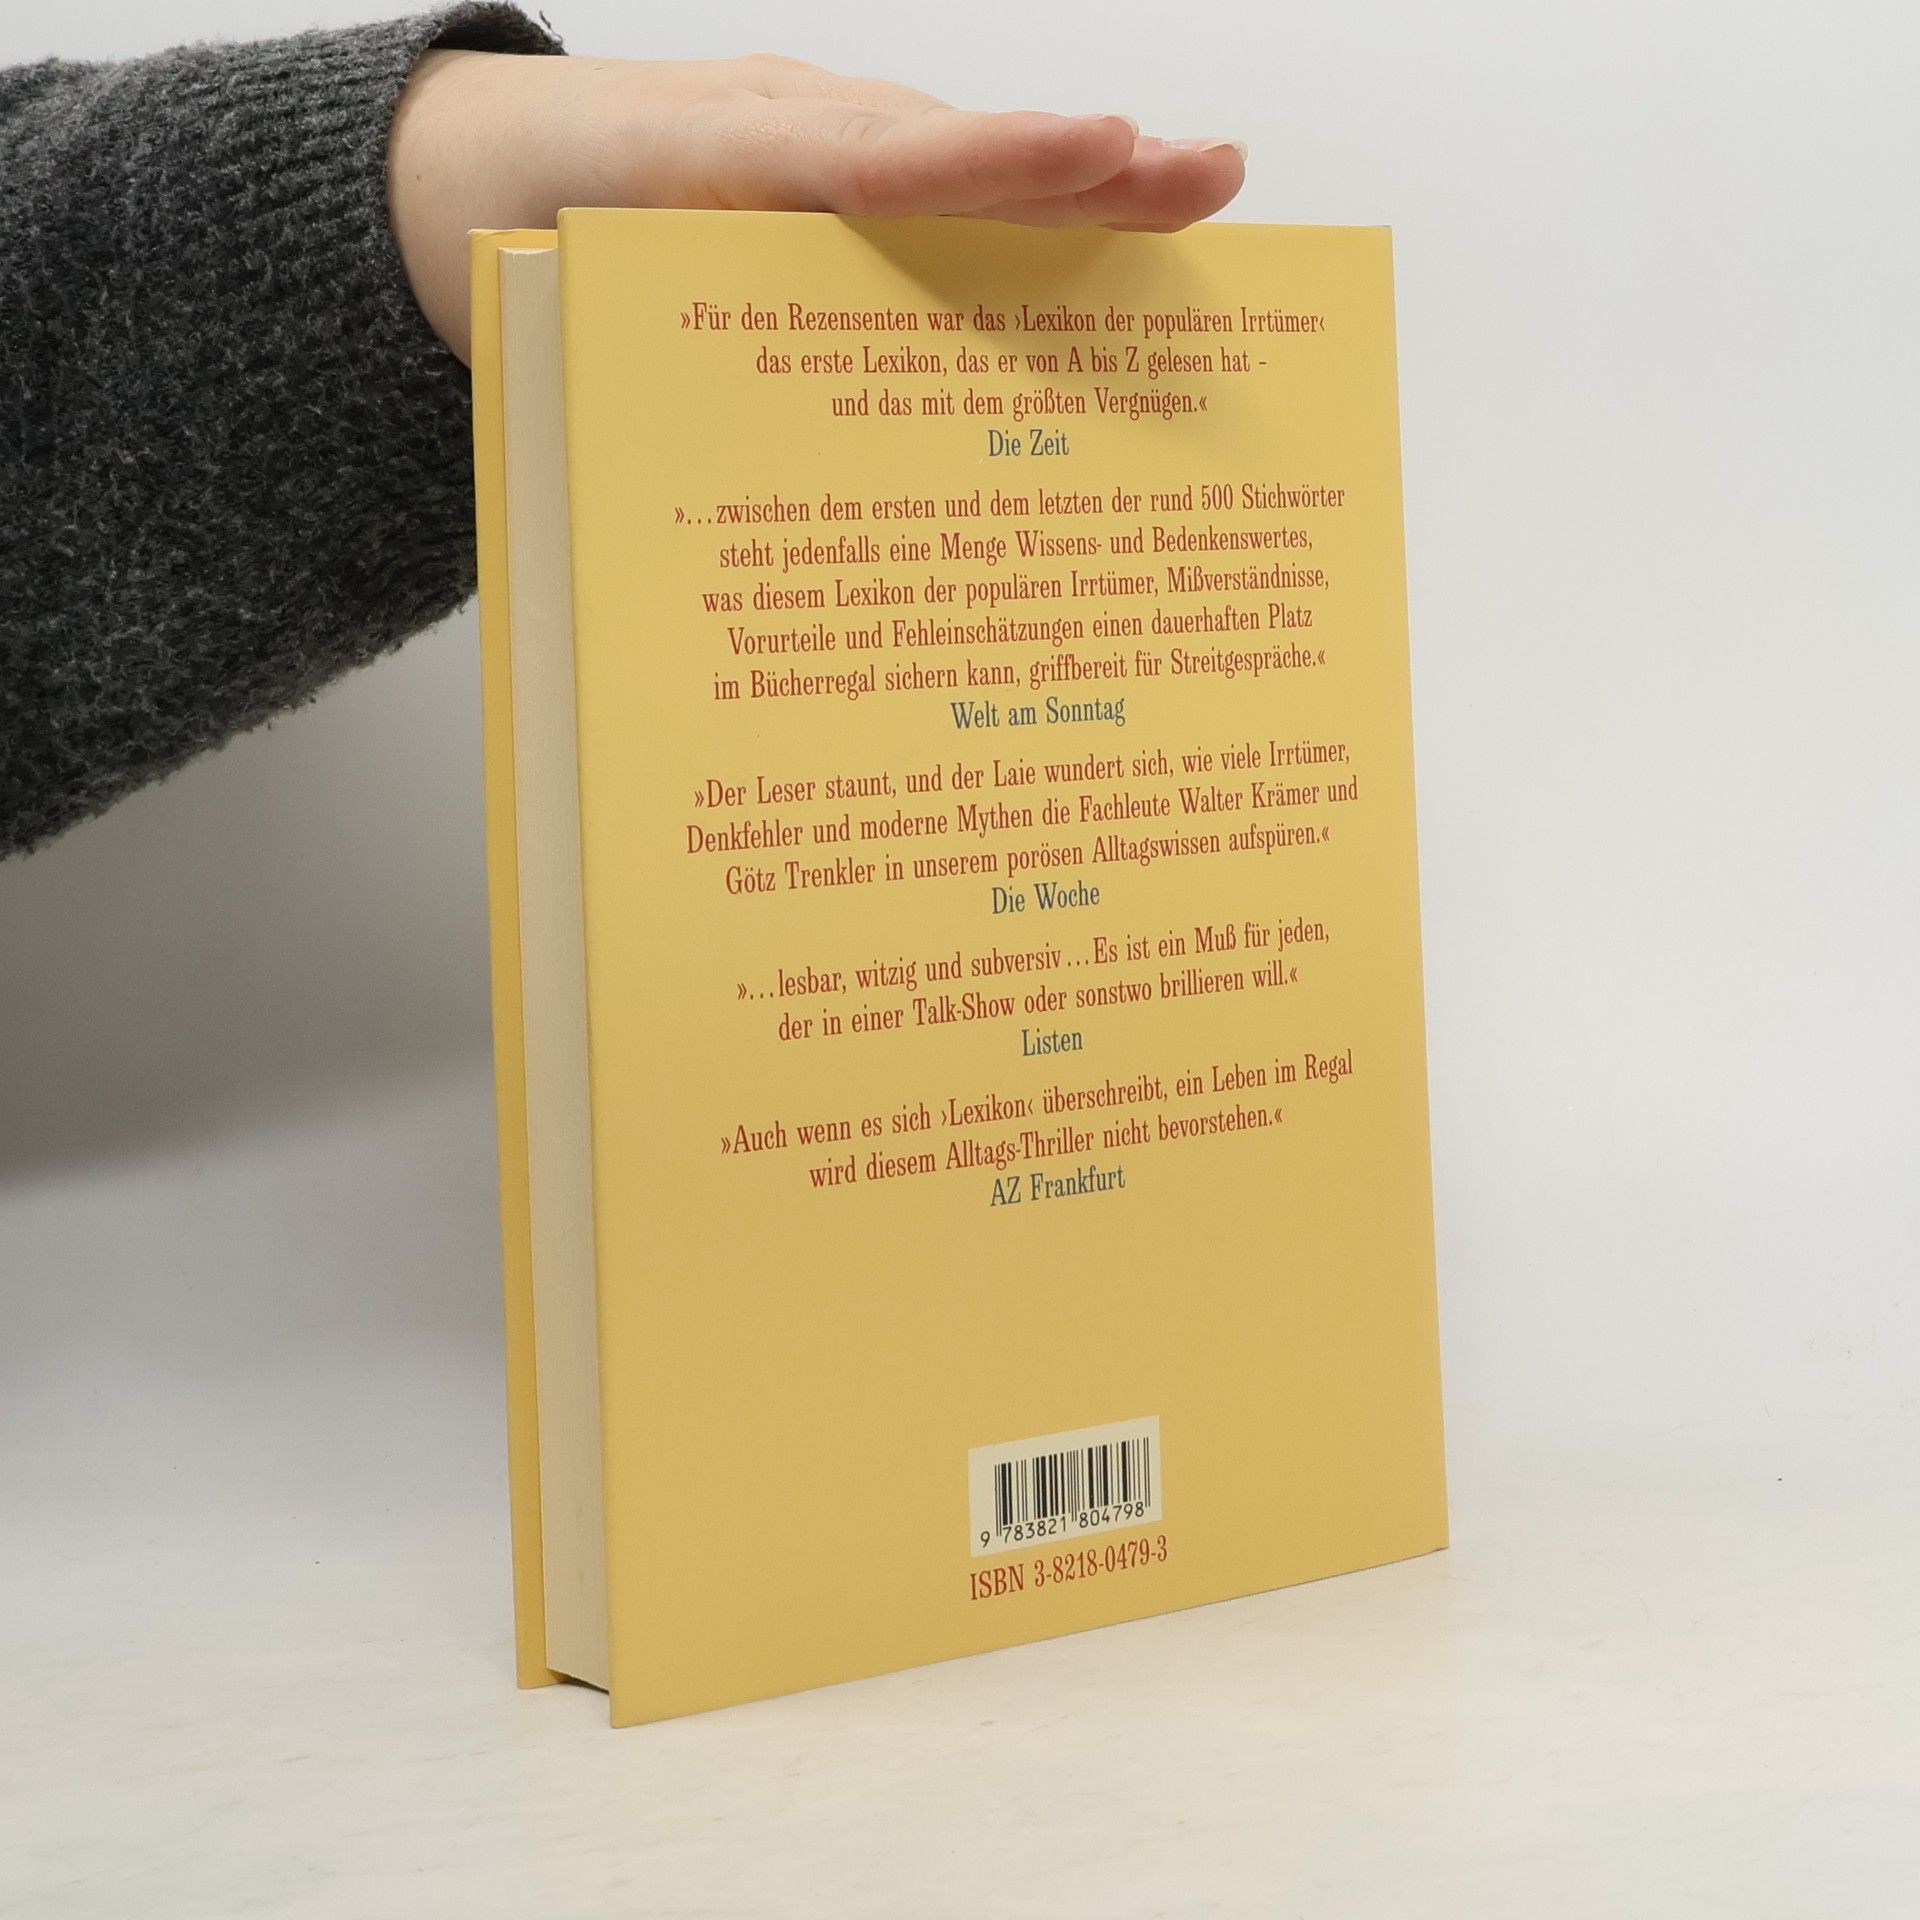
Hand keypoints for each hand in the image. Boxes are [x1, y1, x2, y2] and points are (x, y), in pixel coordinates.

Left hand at [388, 49, 1247, 361]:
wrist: (463, 177)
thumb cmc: (515, 246)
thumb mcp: (558, 313)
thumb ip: (643, 358)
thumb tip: (762, 520)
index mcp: (709, 162)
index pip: (869, 159)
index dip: (987, 165)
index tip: (1099, 149)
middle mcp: (786, 144)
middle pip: (952, 157)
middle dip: (1082, 171)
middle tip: (1205, 172)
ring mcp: (816, 157)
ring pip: (956, 180)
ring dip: (1073, 199)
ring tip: (1195, 195)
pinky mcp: (827, 188)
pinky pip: (930, 205)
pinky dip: (1017, 220)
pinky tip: (1106, 245)